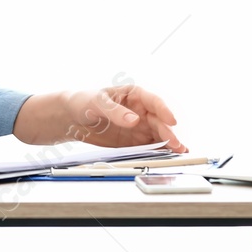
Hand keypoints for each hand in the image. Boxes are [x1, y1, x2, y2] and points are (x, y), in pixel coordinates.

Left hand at [61, 85, 186, 152]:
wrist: (72, 117)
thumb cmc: (84, 101)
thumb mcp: (97, 103)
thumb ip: (116, 111)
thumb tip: (134, 120)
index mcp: (134, 95)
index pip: (153, 102)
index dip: (164, 111)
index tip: (171, 121)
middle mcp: (140, 110)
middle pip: (158, 121)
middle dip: (168, 133)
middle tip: (176, 145)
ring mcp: (138, 126)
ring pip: (157, 134)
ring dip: (168, 143)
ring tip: (179, 153)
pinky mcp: (133, 141)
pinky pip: (148, 146)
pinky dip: (159, 151)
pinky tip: (167, 156)